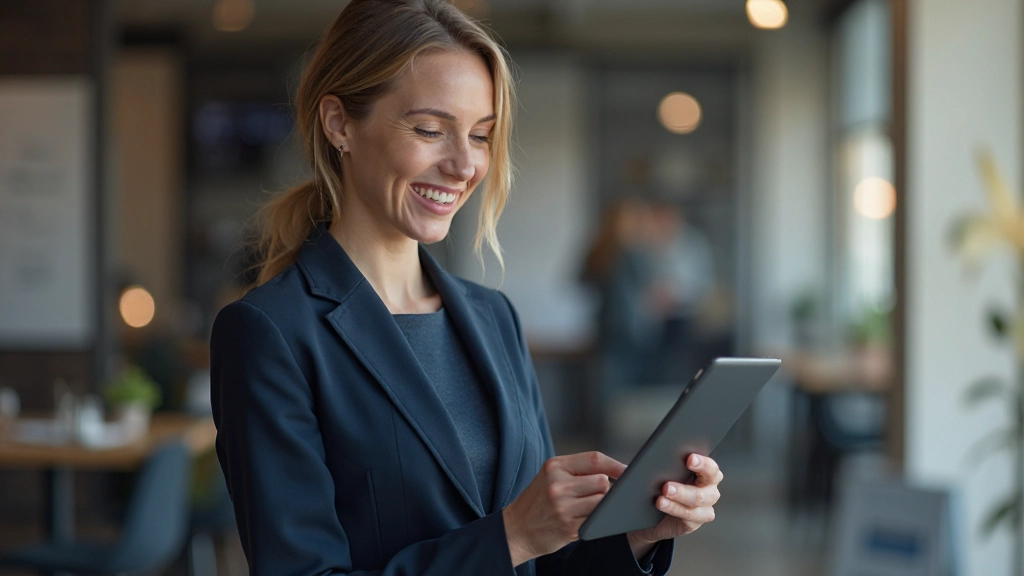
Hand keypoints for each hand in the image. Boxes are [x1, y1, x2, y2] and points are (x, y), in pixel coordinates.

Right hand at [503, 451, 625, 566]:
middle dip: (606, 488)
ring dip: (603, 505)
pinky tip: (587, 519)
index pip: (595, 459)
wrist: (517, 528)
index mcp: (555, 466)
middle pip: (602, 481)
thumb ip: (578, 470)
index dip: (615, 465)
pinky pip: (596, 520)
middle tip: (598, 494)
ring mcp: (563, 507)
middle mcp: (558, 485)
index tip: (628, 471)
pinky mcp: (569, 527)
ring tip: (591, 507)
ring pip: (602, 501)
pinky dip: (597, 520)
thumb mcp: (551, 475)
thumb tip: (614, 471)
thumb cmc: (539, 499)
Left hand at [626, 454, 722, 557]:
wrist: (653, 516)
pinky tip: (663, 505)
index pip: (710, 468)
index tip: (690, 459)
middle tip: (667, 486)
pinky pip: (688, 516)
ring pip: (697, 501)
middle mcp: (709, 490)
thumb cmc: (663, 489)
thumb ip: (671, 467)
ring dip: (678, 497)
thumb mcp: (667, 475)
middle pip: (705, 488)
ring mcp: (705, 507)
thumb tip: (661, 458)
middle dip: (685, 484)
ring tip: (660, 498)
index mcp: (706, 474)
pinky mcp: (695, 522)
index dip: (703, 463)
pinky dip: (674, 509)